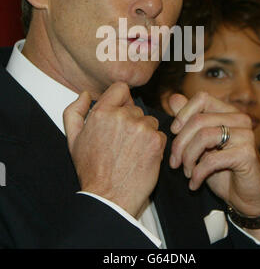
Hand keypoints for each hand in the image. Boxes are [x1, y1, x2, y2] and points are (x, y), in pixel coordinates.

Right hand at [63, 82, 165, 217]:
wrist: (109, 197)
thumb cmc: (92, 170)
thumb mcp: (73, 139)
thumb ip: (74, 111)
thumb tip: (85, 94)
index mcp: (102, 112)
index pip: (121, 88)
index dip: (122, 100)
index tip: (121, 113)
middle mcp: (122, 116)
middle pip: (135, 108)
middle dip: (131, 121)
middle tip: (122, 142)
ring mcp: (141, 127)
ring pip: (149, 121)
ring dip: (144, 132)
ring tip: (132, 151)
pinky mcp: (156, 140)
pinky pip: (160, 134)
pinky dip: (154, 144)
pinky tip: (142, 157)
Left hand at [168, 92, 259, 219]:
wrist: (245, 197)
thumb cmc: (222, 169)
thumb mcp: (201, 143)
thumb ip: (189, 120)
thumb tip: (174, 98)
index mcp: (228, 112)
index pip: (202, 98)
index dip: (183, 114)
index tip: (173, 133)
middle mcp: (239, 119)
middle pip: (198, 120)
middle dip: (180, 143)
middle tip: (174, 162)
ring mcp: (245, 135)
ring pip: (203, 137)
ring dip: (188, 158)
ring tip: (186, 172)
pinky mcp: (247, 154)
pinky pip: (212, 160)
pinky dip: (197, 173)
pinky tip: (194, 183)